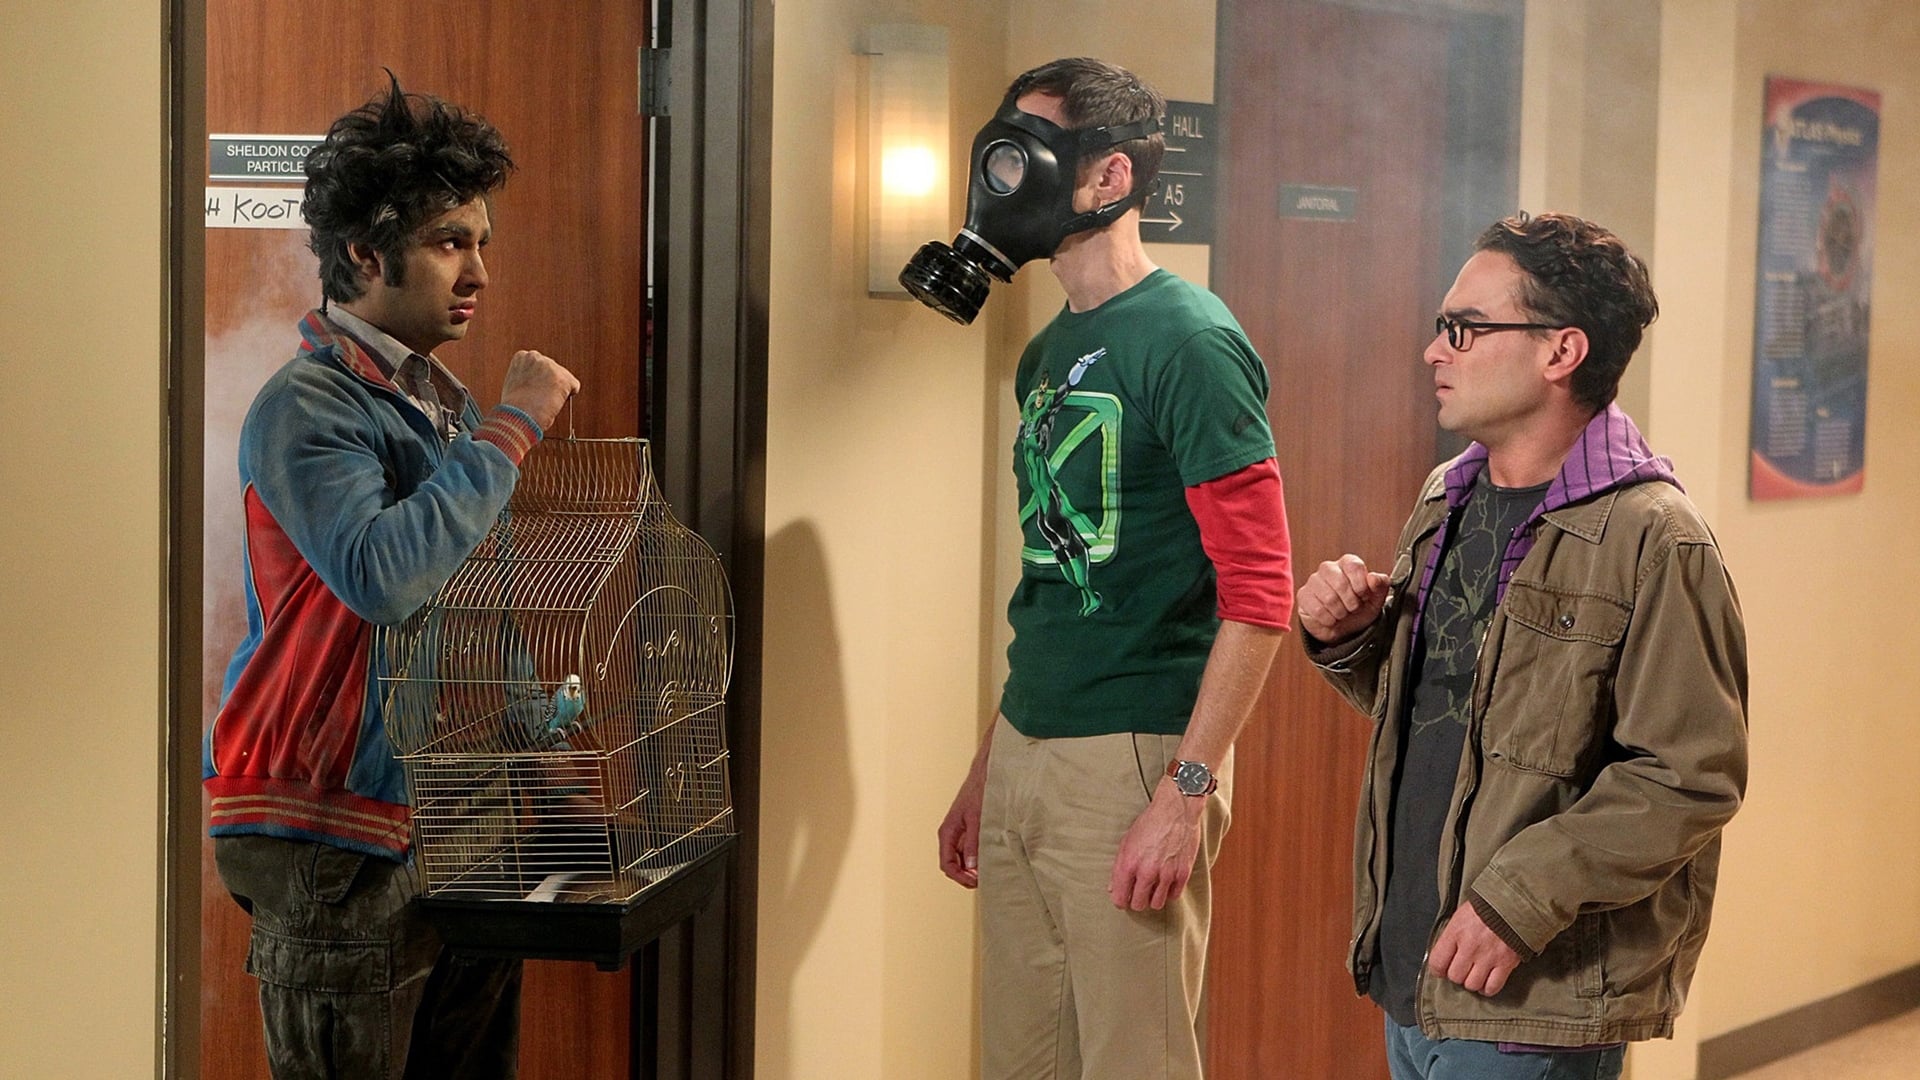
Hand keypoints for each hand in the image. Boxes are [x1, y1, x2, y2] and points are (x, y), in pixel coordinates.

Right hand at [498, 350, 580, 430]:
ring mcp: (551, 367)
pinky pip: (574, 386)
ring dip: (557, 390)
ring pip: (563, 378)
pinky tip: (554, 402)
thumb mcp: (516, 383)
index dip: (538, 379)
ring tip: (543, 401)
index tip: (534, 388)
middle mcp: (537, 357)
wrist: (518, 416)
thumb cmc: (515, 407)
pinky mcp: (563, 378)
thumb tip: (541, 381)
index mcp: (522, 356)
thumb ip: (528, 376)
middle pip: (553, 369)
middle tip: (539, 398)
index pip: (539, 364)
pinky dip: (567, 397)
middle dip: (549, 382)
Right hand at [938, 773, 985, 888]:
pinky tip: (989, 861)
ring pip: (962, 861)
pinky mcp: (970, 832)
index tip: (974, 881)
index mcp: (947, 833)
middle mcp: (952, 836)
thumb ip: (973, 843)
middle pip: (953, 866)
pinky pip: (970, 852)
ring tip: (987, 872)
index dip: (960, 876)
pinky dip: (978, 860)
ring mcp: (960, 835)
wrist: (985, 775)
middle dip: (966, 876)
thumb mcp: (976, 819)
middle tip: (983, 880)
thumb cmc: (978, 792)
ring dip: (972, 869)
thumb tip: (972, 866)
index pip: (947, 864)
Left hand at [1108, 783, 1203, 909]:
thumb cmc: (1149, 823)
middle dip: (1136, 901)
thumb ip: (1119, 867)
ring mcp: (1166, 874)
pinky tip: (1166, 882)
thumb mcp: (1126, 841)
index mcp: (1128, 864)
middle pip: (1138, 905)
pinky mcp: (1183, 873)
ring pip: (1156, 904)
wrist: (1176, 810)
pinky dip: (1169, 892)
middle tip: (1138, 892)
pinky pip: (1173, 896)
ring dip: (1153, 898)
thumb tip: (1113, 888)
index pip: (1120, 898)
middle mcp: (1146, 872)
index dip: (1120, 900)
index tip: (1124, 897)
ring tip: (1153, 887)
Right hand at [1297, 555, 1390, 644]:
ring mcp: (1313, 581)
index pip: (1354, 566)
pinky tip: (1331, 619)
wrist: (1343, 629)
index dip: (1361, 585)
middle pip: (1340, 583)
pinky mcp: (1303, 596)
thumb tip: (1373, 578)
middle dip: (1351, 602)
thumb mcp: (1376, 599)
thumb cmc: (1360, 610)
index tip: (1364, 596)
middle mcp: (1328, 568)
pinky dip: (1329, 619)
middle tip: (1353, 608)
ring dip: (1340, 612)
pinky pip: (1317, 609)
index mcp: (1347, 563)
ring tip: (1342, 614)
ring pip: (1328, 598)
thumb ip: (1381, 585)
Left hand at [1428, 902, 1522, 995]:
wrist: (1514, 903)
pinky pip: (1492, 987)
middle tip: (1462, 969)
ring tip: (1475, 975)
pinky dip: (1488, 989)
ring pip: (1472, 984)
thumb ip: (1451, 936)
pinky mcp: (1506, 963)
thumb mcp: (1461, 916)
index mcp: (1456, 932)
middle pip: (1455, 976)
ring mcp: (1488, 957)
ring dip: (1472, 982)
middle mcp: (1470, 947)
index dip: (1438, 970)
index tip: (1442, 970)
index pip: (1437, 962)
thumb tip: (1444, 956)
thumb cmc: (1486, 908)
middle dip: (1457, 975)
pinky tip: (1486, 983)